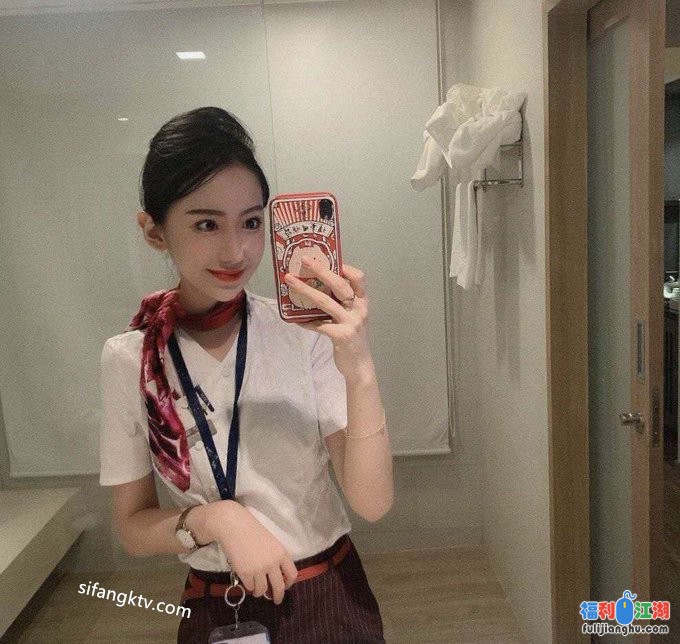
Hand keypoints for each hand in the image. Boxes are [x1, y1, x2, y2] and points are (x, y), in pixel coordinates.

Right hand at [204, 501, 297, 604]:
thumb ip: (275, 557)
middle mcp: (273, 563)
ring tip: (256, 591)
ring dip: (259, 592)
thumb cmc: (252, 530)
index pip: (292, 574)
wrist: (234, 526)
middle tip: (275, 600)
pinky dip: (249, 586)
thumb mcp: (270, 542)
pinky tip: (247, 581)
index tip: (285, 587)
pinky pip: (249, 587)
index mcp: (282, 553)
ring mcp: (259, 569)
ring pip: (262, 590)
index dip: (289, 583)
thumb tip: (276, 574)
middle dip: (278, 597)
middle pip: (279, 587)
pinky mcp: (246, 573)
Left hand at [283, 258, 374, 381]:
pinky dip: (305, 321)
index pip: (359, 279)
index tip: (332, 260)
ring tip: (290, 281)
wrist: (360, 366)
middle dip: (321, 271)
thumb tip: (316, 287)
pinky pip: (319, 325)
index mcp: (362, 303)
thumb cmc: (353, 339)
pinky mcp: (341, 336)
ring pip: (325, 302)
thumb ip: (341, 304)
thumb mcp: (353, 318)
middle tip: (305, 261)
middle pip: (340, 285)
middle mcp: (359, 310)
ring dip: (305, 290)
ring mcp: (351, 323)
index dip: (347, 268)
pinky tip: (295, 319)